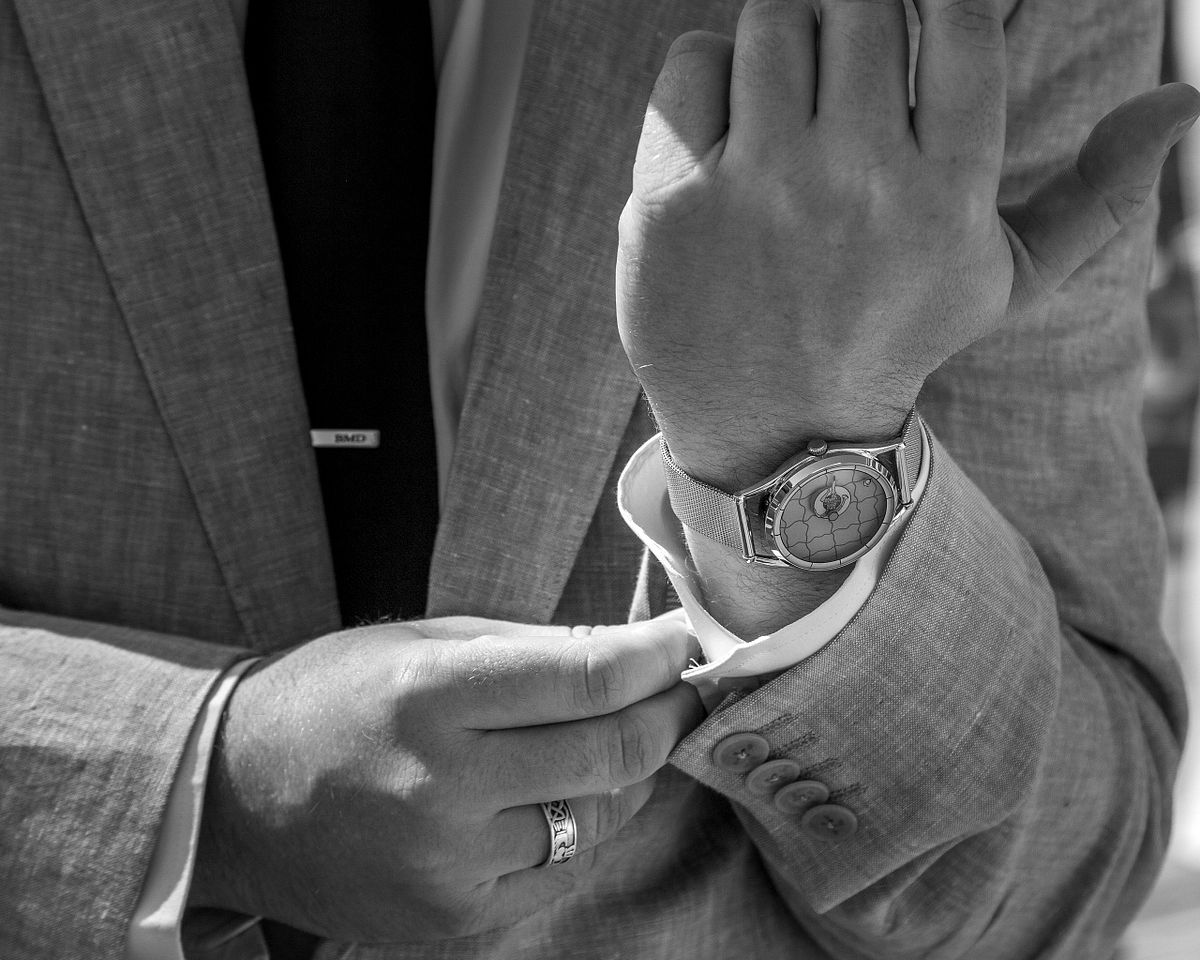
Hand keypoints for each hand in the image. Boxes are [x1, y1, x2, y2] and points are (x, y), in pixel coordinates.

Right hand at [189, 616, 702, 941]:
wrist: (234, 796)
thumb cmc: (332, 697)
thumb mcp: (423, 641)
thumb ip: (532, 649)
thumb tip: (632, 652)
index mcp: (429, 694)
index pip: (588, 680)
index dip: (657, 658)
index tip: (684, 640)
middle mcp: (442, 786)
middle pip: (611, 752)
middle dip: (667, 713)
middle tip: (685, 687)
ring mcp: (449, 865)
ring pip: (598, 816)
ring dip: (631, 770)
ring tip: (631, 733)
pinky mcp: (453, 918)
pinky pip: (558, 866)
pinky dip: (581, 821)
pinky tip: (570, 788)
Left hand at [617, 0, 1199, 489]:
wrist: (776, 428)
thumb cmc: (895, 337)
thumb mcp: (1005, 282)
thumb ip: (1099, 194)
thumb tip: (1184, 99)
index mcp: (945, 194)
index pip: (958, 20)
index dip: (937, 1)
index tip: (916, 30)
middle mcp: (853, 182)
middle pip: (859, 2)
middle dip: (855, 22)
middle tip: (844, 73)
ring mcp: (756, 189)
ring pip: (774, 18)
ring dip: (785, 43)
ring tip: (789, 108)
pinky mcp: (673, 199)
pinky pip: (692, 63)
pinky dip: (710, 75)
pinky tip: (728, 133)